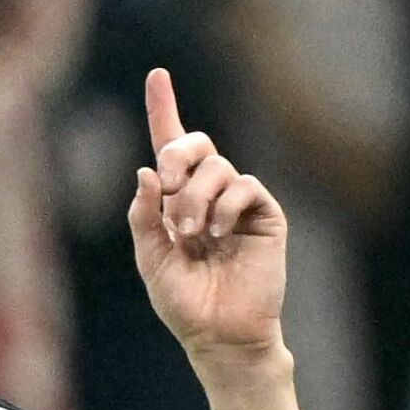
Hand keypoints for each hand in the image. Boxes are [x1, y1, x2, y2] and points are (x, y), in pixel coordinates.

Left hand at [129, 66, 289, 360]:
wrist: (220, 335)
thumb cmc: (184, 302)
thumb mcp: (151, 257)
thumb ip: (144, 215)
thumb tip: (147, 171)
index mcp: (177, 199)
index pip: (169, 145)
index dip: (163, 107)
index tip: (157, 73)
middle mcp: (208, 194)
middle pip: (195, 142)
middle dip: (176, 153)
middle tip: (167, 183)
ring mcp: (238, 203)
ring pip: (216, 166)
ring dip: (195, 196)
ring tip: (191, 233)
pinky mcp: (265, 215)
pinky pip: (245, 186)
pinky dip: (225, 205)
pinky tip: (218, 233)